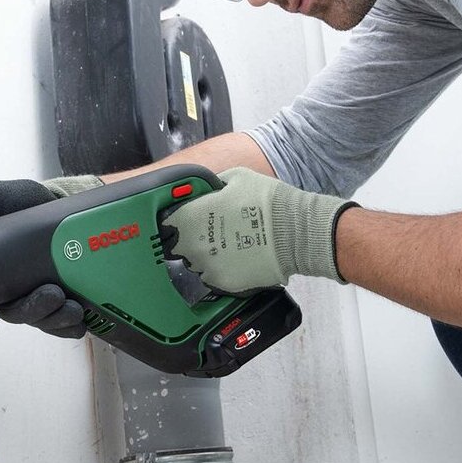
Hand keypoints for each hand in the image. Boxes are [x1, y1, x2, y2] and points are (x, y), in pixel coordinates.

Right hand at [0, 175, 101, 336]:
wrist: (54, 200)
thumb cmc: (15, 202)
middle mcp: (3, 291)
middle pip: (13, 314)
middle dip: (32, 311)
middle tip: (53, 295)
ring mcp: (32, 295)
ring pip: (40, 318)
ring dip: (56, 318)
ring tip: (72, 308)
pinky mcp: (57, 296)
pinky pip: (61, 320)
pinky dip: (71, 325)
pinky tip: (82, 322)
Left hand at [161, 167, 357, 295]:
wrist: (295, 231)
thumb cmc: (266, 200)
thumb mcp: (236, 177)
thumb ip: (212, 185)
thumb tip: (204, 190)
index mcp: (191, 218)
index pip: (166, 225)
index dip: (173, 223)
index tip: (181, 222)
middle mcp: (193, 246)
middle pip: (179, 248)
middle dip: (189, 241)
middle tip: (208, 234)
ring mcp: (208, 269)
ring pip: (196, 265)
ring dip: (205, 258)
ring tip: (226, 248)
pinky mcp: (224, 285)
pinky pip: (214, 279)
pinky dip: (221, 272)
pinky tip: (236, 261)